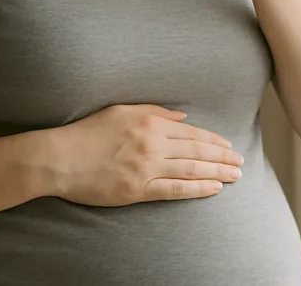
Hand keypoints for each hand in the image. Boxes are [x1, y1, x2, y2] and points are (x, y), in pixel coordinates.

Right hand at [49, 104, 243, 205]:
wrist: (59, 158)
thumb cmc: (87, 132)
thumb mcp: (120, 111)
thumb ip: (154, 112)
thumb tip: (182, 117)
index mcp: (149, 124)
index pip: (190, 132)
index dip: (213, 140)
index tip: (228, 145)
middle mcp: (152, 145)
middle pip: (196, 151)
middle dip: (222, 157)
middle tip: (240, 162)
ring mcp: (145, 169)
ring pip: (190, 170)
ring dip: (217, 172)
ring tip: (235, 176)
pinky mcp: (137, 190)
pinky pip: (174, 190)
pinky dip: (196, 189)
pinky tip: (213, 188)